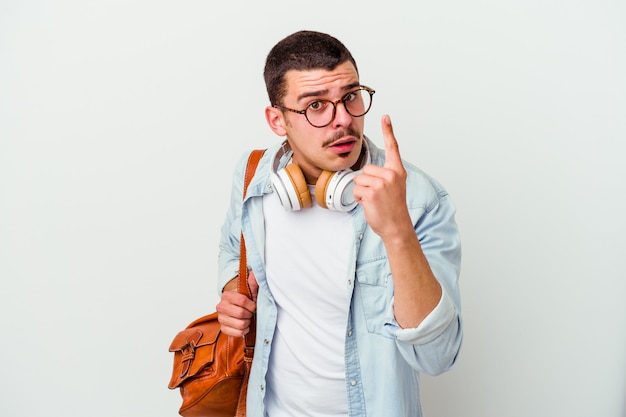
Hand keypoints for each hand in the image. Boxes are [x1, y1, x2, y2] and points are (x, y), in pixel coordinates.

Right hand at [216, 271, 257, 336]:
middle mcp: (221, 306)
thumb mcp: (250, 291)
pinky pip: (238, 333)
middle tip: (250, 312)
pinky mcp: (223, 328)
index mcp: (227, 295)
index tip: (253, 305)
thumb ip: (252, 282)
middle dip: (249, 314)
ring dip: (248, 322)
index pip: (242, 300)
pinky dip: (244, 330)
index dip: (251, 305)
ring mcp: (221, 318)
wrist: (237, 309)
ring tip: (247, 318)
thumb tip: (255, 274)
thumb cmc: (245, 300)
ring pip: (240, 324)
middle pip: (241, 313)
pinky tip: (244, 325)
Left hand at [353, 115, 410, 238]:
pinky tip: (370, 205)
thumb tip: (366, 172)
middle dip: (366, 183)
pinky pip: (356, 190)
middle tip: (378, 196)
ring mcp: (382, 183)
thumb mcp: (394, 188)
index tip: (385, 116)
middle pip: (365, 169)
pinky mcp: (372, 192)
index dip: (388, 131)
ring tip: (374, 201)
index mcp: (397, 171)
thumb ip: (384, 176)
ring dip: (361, 191)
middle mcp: (391, 174)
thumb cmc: (393, 209)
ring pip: (358, 179)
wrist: (397, 227)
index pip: (393, 147)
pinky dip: (359, 199)